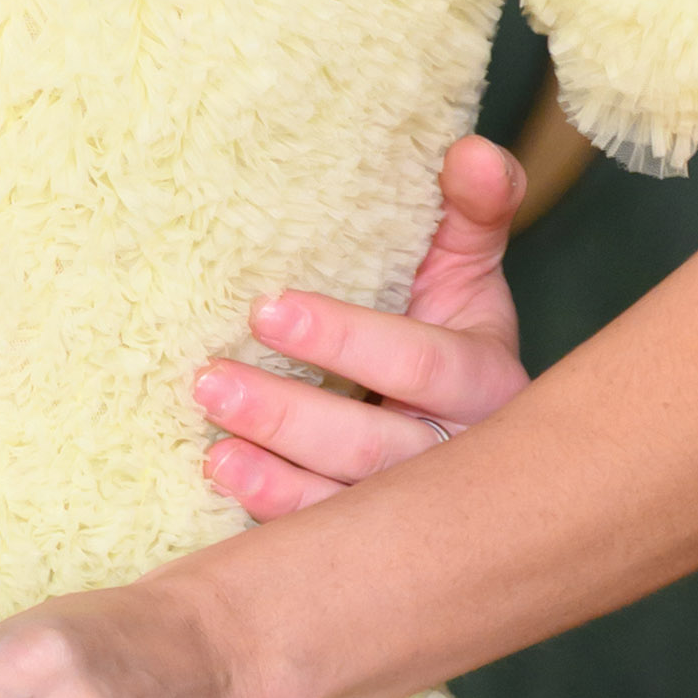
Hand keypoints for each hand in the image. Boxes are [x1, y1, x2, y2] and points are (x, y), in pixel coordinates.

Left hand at [192, 129, 530, 519]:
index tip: (267, 311)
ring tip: (211, 445)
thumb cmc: (446, 332)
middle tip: (210, 382)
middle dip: (293, 417)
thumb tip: (469, 152)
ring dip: (275, 477)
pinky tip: (226, 482)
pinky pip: (327, 544)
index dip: (347, 339)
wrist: (461, 427)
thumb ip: (471, 209)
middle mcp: (462, 457)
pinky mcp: (376, 545)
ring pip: (351, 506)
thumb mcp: (464, 269)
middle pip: (379, 446)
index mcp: (487, 381)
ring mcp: (421, 515)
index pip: (425, 363)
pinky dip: (276, 516)